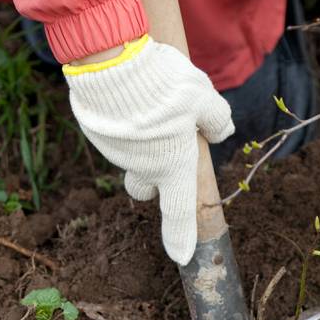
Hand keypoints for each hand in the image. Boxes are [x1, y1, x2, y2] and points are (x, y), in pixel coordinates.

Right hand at [64, 36, 232, 264]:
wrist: (110, 62)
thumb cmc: (164, 85)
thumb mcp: (204, 97)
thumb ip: (217, 118)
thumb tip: (222, 130)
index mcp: (174, 167)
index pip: (179, 214)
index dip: (181, 238)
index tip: (181, 257)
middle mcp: (143, 168)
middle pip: (147, 188)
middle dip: (156, 177)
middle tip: (166, 145)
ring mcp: (116, 153)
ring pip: (131, 158)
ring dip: (141, 142)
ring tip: (150, 102)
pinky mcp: (97, 134)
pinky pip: (114, 137)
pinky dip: (123, 125)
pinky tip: (129, 96)